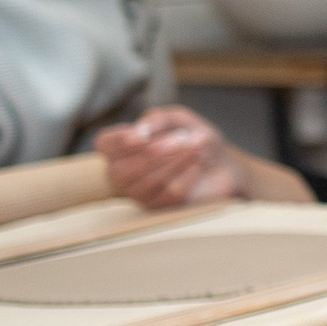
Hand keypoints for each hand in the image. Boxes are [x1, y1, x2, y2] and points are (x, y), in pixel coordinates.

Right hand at [97, 107, 243, 206]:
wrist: (221, 163)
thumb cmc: (192, 138)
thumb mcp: (178, 119)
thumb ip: (158, 119)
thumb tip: (141, 131)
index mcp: (119, 146)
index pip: (105, 144)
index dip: (120, 140)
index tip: (143, 136)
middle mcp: (120, 172)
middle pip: (123, 169)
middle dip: (155, 153)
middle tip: (183, 139)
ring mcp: (137, 192)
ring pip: (148, 182)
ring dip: (176, 162)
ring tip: (196, 148)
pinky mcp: (159, 206)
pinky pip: (170, 193)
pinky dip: (187, 176)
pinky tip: (196, 166)